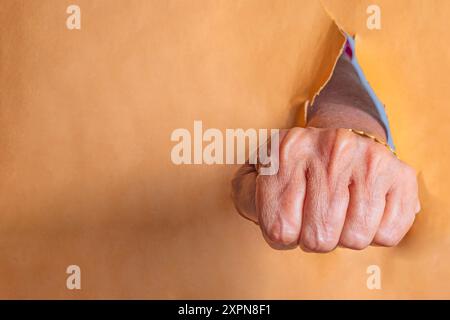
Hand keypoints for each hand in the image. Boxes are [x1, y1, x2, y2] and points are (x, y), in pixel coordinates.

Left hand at [231, 127, 419, 251]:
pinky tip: (362, 209)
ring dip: (342, 235)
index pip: (280, 228)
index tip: (286, 217)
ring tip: (338, 211)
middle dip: (312, 237)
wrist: (341, 140)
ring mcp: (369, 159)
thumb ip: (245, 192)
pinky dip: (373, 233)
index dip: (282, 234)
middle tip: (314, 215)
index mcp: (287, 148)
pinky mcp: (401, 175)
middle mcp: (331, 148)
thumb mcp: (258, 172)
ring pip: (354, 239)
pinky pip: (387, 234)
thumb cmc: (296, 167)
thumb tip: (261, 208)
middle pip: (318, 238)